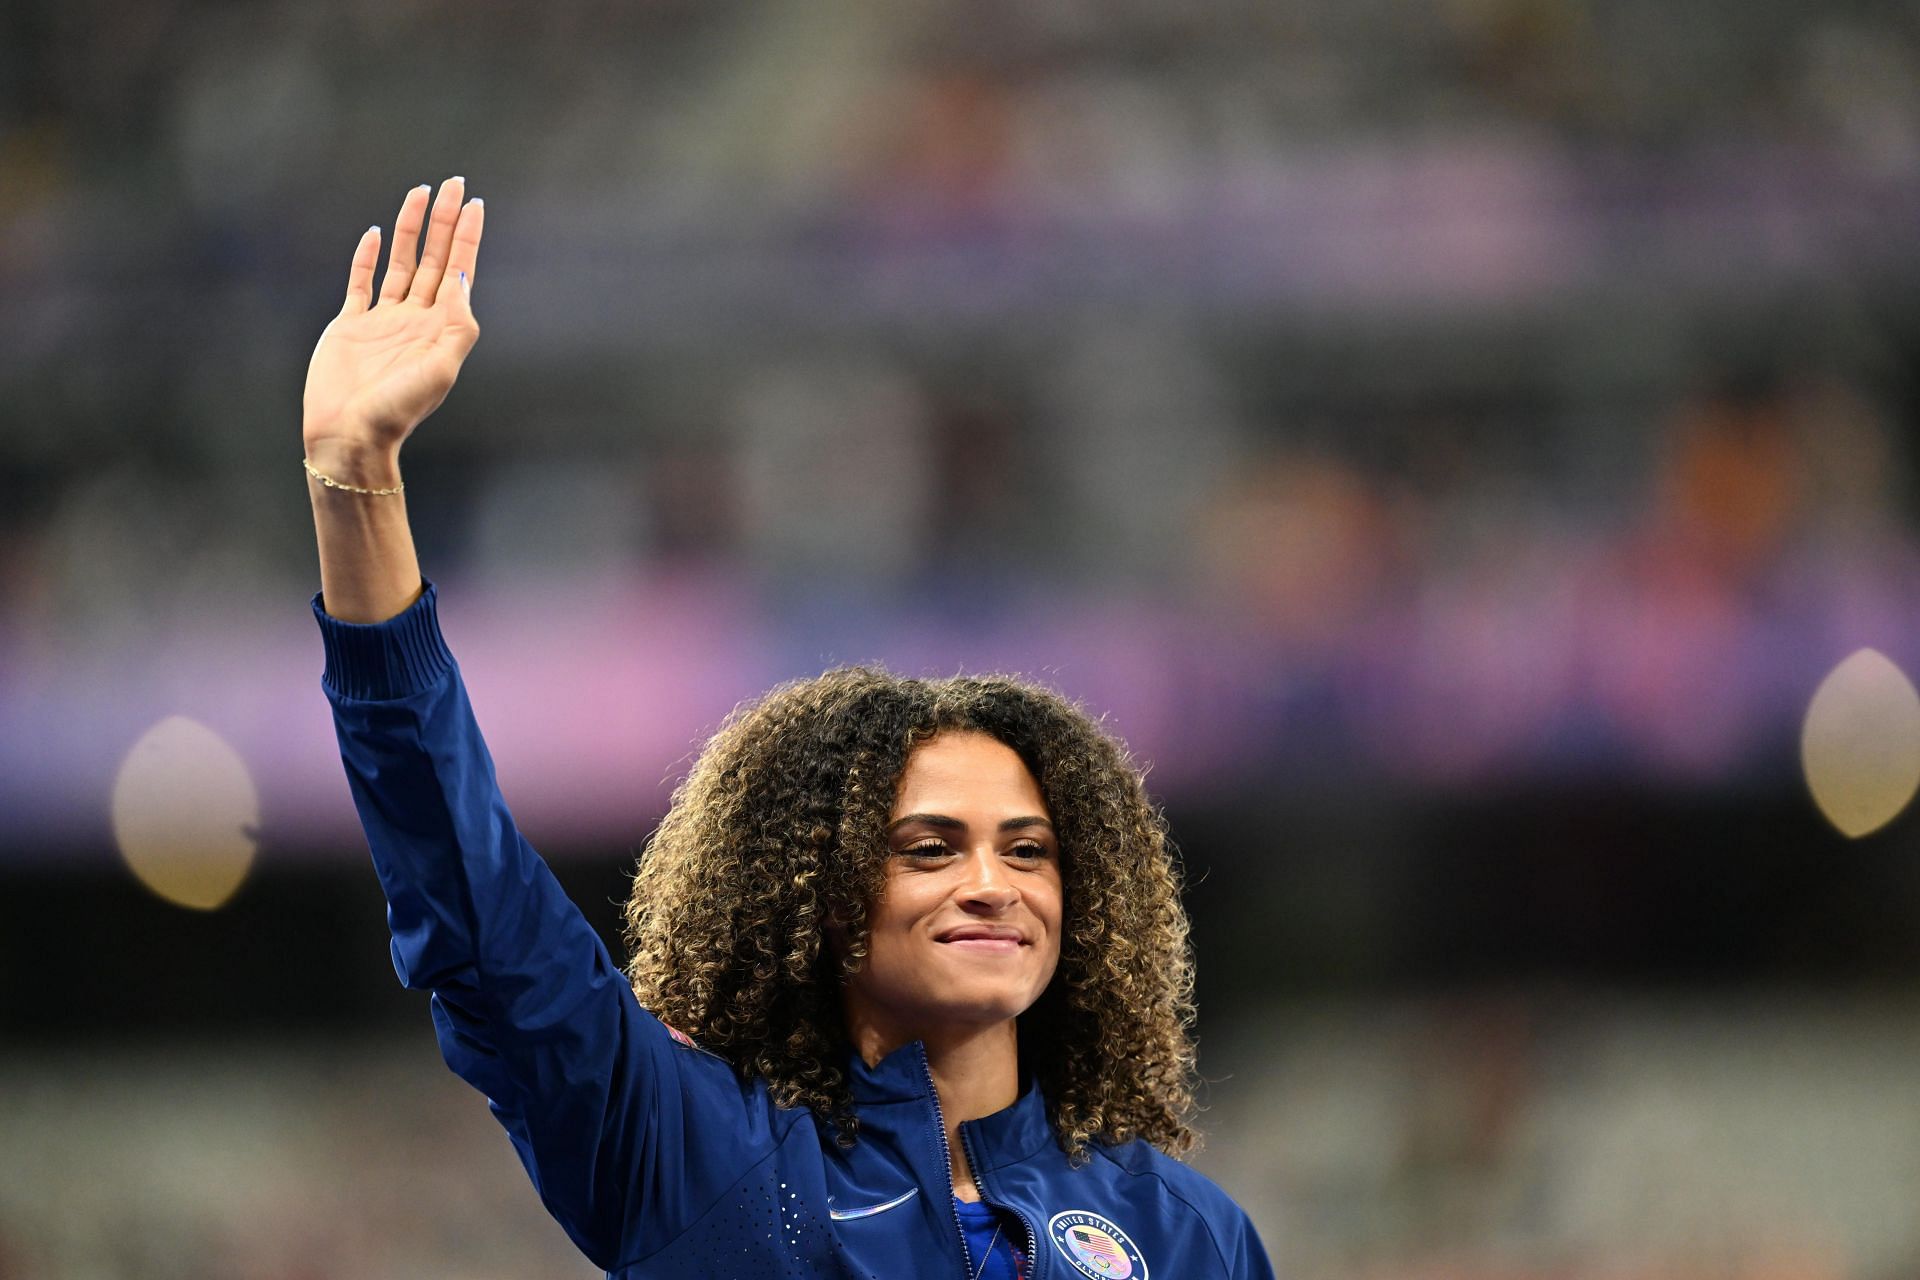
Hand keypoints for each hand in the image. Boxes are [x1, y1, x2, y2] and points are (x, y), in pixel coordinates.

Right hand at [303, 177, 484, 463]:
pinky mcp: (350, 325)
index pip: (458, 271)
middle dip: (444, 221)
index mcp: (440, 329)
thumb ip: (457, 325)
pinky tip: (377, 233)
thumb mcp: (441, 370)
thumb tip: (460, 277)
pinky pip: (361, 282)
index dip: (467, 237)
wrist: (350, 435)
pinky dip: (368, 257)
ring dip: (410, 229)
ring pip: (401, 263)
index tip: (474, 203)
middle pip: (432, 258)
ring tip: (420, 193)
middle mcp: (415, 319)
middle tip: (453, 182)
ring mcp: (383, 321)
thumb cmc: (398, 410)